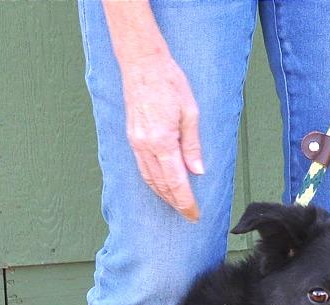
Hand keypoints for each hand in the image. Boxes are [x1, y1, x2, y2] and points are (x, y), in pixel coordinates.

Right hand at [120, 52, 203, 221]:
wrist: (142, 63)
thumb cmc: (169, 82)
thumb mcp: (190, 112)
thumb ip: (193, 146)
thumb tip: (197, 171)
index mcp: (162, 141)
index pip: (176, 182)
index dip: (186, 202)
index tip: (194, 215)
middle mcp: (146, 146)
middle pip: (162, 186)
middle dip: (176, 203)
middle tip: (189, 214)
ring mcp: (136, 143)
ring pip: (150, 180)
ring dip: (164, 196)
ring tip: (177, 205)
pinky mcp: (132, 138)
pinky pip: (143, 169)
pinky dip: (153, 182)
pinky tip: (162, 187)